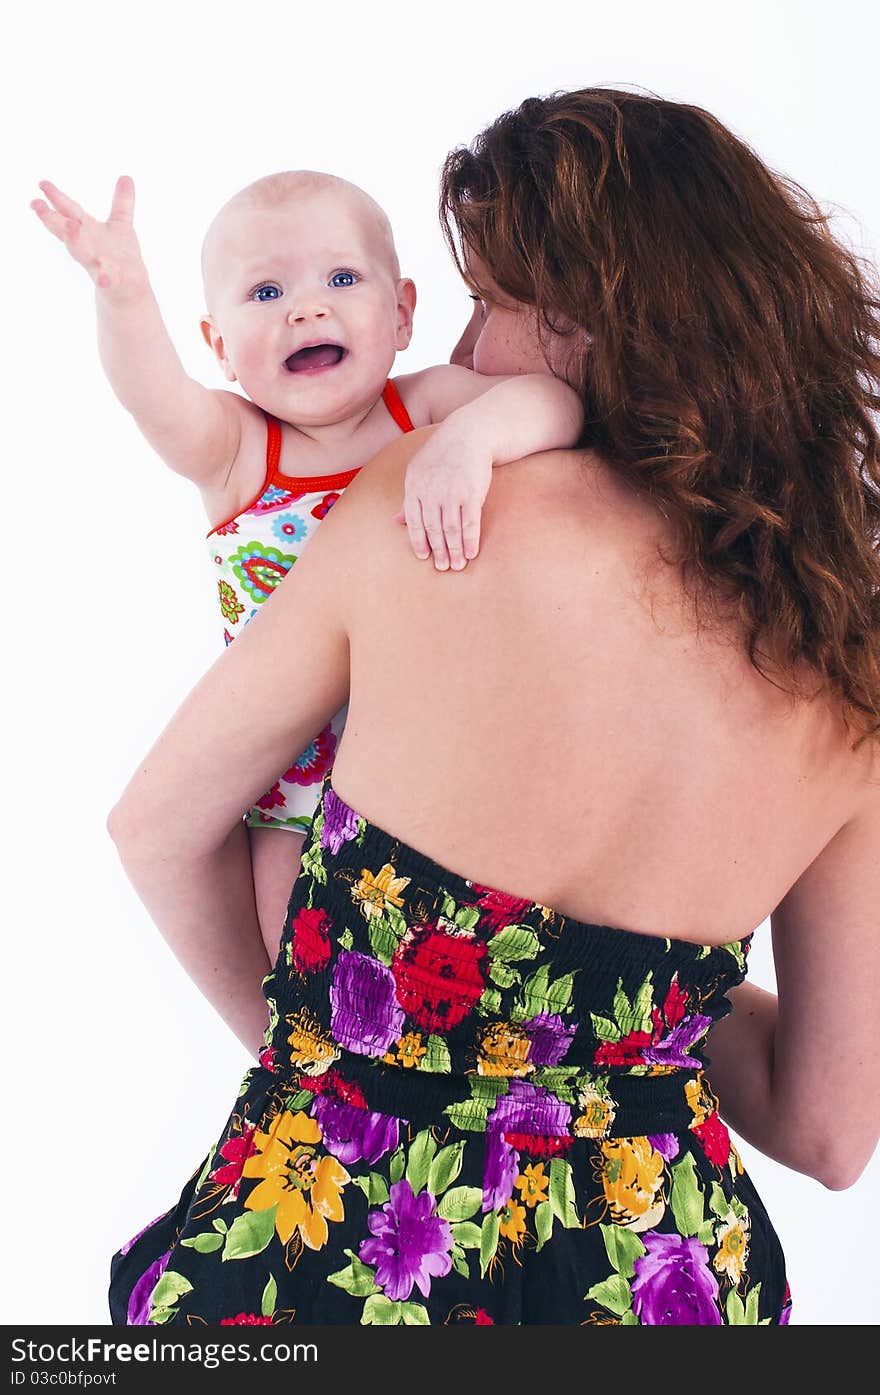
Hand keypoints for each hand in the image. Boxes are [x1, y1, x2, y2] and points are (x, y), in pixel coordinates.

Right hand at [31, 176, 148, 305]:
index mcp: (88, 231)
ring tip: (71, 226)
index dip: (56, 198)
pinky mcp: (113, 280)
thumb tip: (127, 177)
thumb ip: (122, 203)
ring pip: (82, 253)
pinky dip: (105, 277)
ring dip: (75, 240)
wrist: (129, 292)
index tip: (42, 184)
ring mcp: (98, 263)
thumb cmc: (120, 257)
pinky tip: (104, 277)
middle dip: (52, 219)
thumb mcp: (121, 225)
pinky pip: (107, 278)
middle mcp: (88, 246)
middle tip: (36, 205)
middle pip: (67, 232)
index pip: (69, 211)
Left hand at [396, 427, 492, 569]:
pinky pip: (470, 523)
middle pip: (433, 529)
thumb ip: (409, 499)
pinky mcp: (471, 493)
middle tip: (442, 568)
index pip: (414, 522)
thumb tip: (396, 522)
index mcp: (414, 486)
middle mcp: (431, 491)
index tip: (425, 557)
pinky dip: (469, 541)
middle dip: (438, 551)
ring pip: (451, 529)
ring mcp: (452, 492)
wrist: (469, 434)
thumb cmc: (443, 455)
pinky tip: (470, 553)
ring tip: (457, 565)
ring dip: (454, 551)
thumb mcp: (419, 472)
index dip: (419, 542)